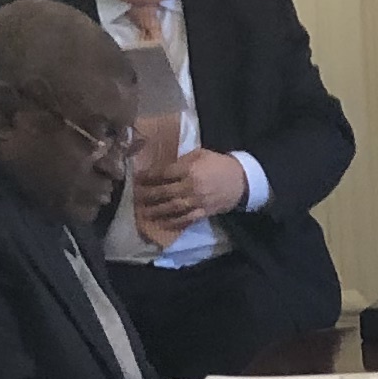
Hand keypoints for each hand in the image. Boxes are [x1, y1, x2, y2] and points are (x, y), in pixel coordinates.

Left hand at [136, 147, 250, 240]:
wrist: (241, 180)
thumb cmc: (219, 164)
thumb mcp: (200, 154)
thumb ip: (182, 160)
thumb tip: (164, 168)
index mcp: (189, 169)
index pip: (163, 173)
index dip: (149, 176)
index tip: (137, 179)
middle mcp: (191, 186)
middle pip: (164, 192)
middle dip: (148, 195)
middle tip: (136, 197)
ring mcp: (197, 201)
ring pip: (172, 207)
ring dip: (156, 210)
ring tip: (144, 212)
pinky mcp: (203, 212)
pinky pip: (186, 219)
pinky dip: (173, 222)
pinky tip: (162, 224)